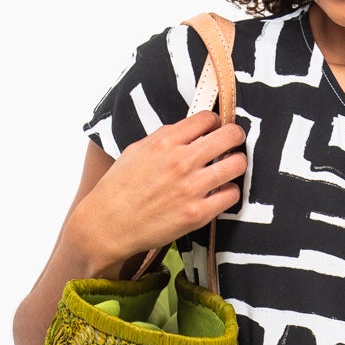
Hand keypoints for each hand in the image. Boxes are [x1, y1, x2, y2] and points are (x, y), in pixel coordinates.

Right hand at [79, 110, 246, 264]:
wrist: (107, 225)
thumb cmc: (118, 188)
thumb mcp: (136, 151)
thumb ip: (164, 138)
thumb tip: (189, 129)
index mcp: (165, 142)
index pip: (208, 118)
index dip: (214, 123)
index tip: (214, 130)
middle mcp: (181, 162)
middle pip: (230, 136)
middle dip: (235, 137)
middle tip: (232, 143)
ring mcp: (191, 188)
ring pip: (237, 164)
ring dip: (236, 164)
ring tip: (228, 168)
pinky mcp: (197, 214)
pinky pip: (232, 195)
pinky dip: (230, 192)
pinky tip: (220, 192)